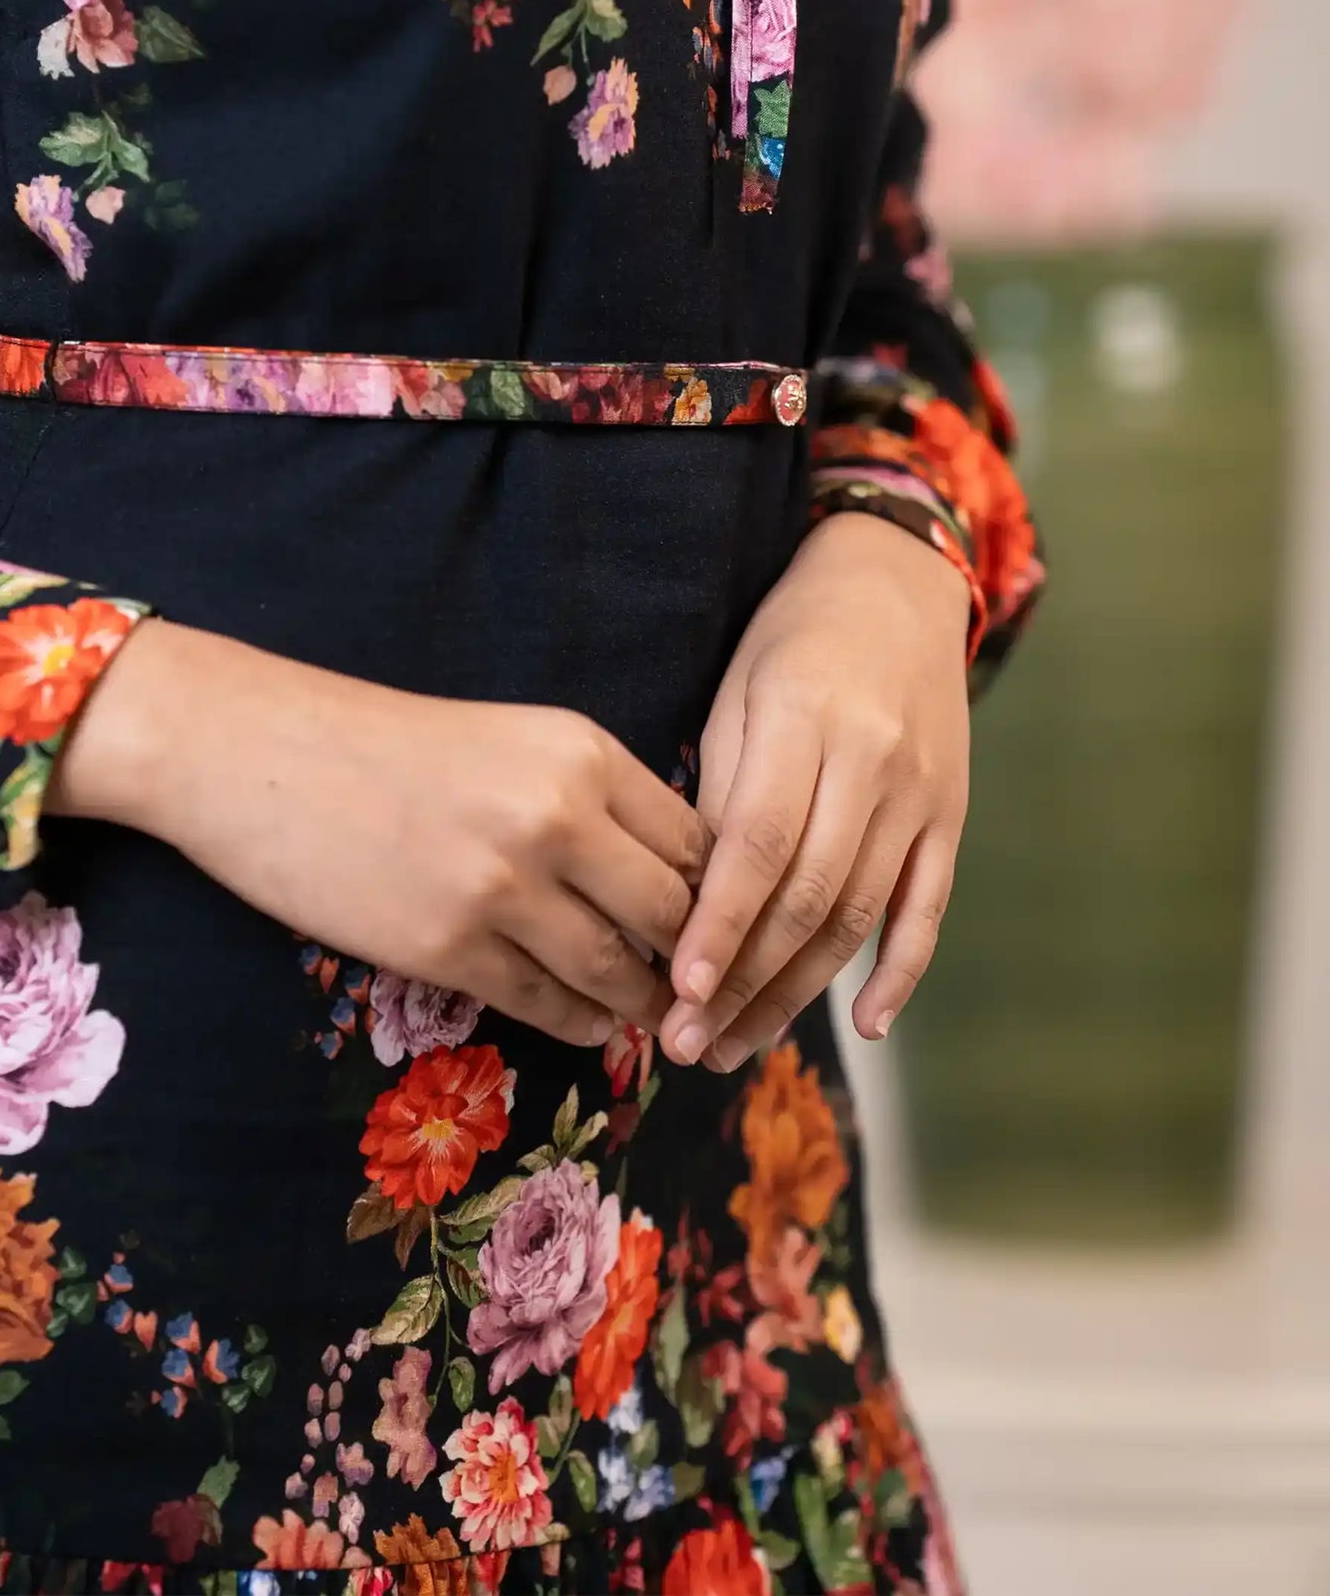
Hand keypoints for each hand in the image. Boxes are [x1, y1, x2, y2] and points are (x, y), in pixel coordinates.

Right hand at [50, 619, 709, 1046]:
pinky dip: (581, 1022)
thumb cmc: (385, 745)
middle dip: (693, 959)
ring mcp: (503, 887)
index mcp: (579, 752)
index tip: (715, 925)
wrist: (258, 753)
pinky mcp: (448, 947)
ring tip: (649, 1015)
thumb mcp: (511, 741)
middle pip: (673, 912)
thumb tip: (664, 881)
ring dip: (641, 1002)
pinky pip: (547, 1004)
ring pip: (617, 970)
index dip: (716, 893)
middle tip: (699, 991)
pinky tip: (588, 1020)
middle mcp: (555, 816)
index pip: (695, 840)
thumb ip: (588, 798)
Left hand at [660, 513, 970, 1071]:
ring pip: (858, 916)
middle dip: (744, 981)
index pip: (758, 843)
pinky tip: (863, 1024)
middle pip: (807, 897)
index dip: (720, 924)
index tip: (676, 991)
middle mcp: (872, 762)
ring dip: (798, 992)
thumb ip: (720, 787)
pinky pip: (927, 909)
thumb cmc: (793, 638)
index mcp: (804, 718)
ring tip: (738, 1044)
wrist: (897, 584)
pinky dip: (899, 974)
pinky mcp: (951, 817)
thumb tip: (688, 898)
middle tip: (688, 1044)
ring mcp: (921, 795)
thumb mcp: (737, 689)